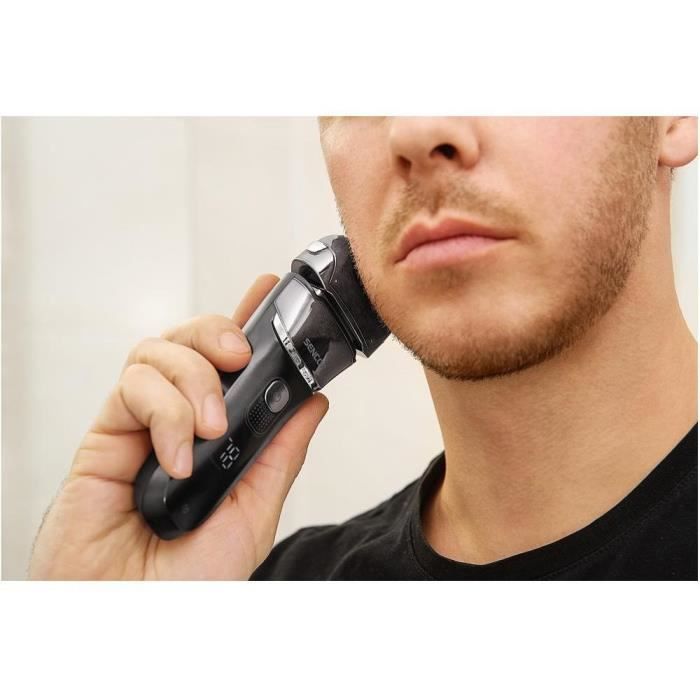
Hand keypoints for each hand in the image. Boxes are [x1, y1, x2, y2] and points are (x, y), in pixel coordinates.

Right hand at [28, 274, 328, 579]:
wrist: (129, 614)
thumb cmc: (189, 577)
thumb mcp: (254, 513)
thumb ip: (281, 454)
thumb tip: (314, 402)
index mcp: (219, 433)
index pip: (232, 364)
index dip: (248, 321)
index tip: (268, 290)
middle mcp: (179, 418)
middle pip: (191, 341)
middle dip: (219, 333)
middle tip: (240, 356)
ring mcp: (141, 422)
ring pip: (159, 352)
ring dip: (193, 380)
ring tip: (211, 429)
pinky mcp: (106, 432)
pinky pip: (133, 387)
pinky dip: (164, 413)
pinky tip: (176, 456)